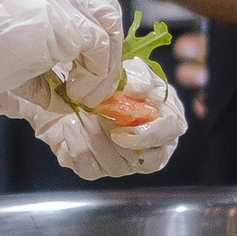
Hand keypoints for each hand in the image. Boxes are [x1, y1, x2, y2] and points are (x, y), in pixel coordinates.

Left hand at [0, 54, 186, 178]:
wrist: (65, 84)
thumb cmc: (104, 74)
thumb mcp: (124, 67)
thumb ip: (137, 76)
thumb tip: (139, 89)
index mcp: (163, 114)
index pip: (171, 131)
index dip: (151, 132)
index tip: (125, 125)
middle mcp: (148, 143)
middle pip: (148, 159)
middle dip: (120, 139)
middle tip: (99, 116)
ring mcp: (123, 160)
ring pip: (118, 166)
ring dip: (95, 138)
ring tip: (82, 114)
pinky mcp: (96, 167)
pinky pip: (90, 169)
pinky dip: (77, 147)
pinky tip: (69, 127)